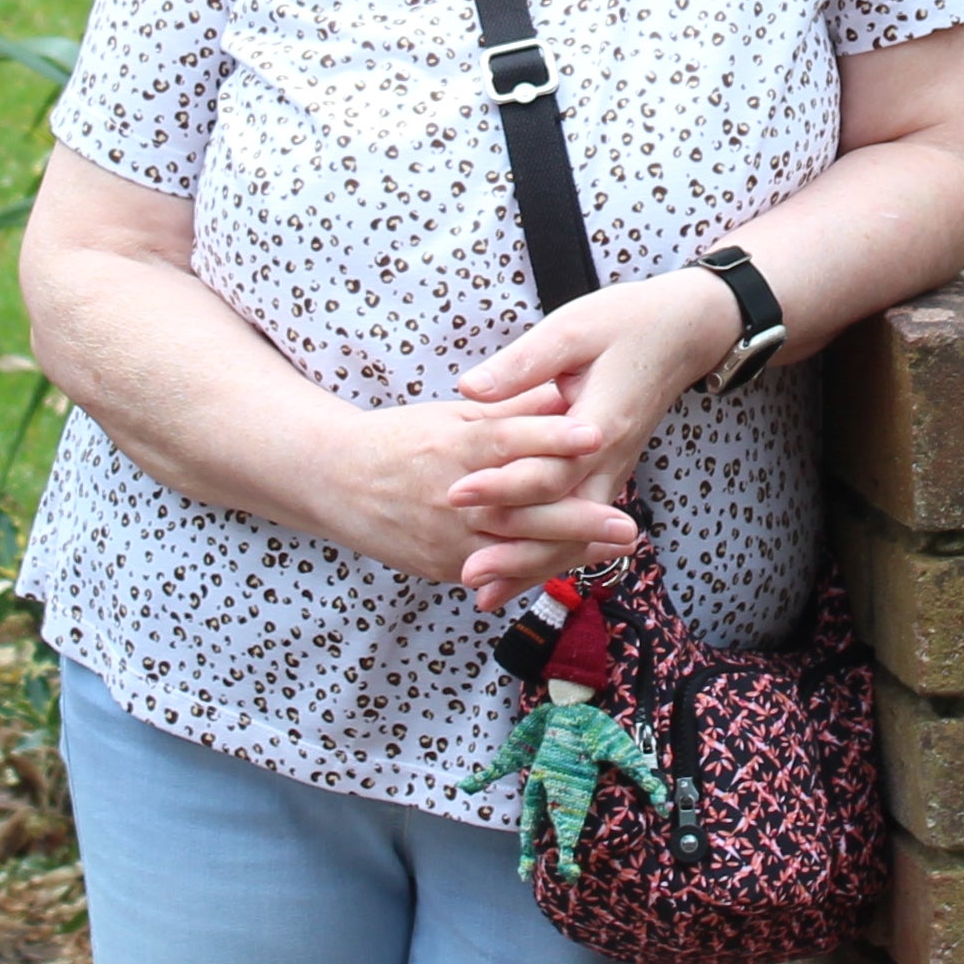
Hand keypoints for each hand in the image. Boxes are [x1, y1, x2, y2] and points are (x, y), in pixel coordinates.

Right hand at [311, 384, 619, 593]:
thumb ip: (507, 407)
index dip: (553, 438)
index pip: (508, 441)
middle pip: (520, 508)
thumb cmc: (402, 439)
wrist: (336, 481)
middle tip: (627, 523)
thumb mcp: (452, 414)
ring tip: (615, 547)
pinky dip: (537, 568)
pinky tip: (577, 563)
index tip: (595, 434)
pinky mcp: (441, 565)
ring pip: (515, 548)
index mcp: (453, 445)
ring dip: (569, 552)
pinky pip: (496, 572)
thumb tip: (561, 391)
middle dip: (578, 519)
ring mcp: (445, 537)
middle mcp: (451, 495)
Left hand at [446, 272, 733, 596]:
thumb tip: (471, 389)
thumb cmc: (626, 323)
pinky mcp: (606, 476)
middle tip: (467, 575)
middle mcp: (611, 460)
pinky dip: (546, 553)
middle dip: (516, 553)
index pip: (549, 471)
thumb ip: (523, 363)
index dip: (503, 485)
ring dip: (529, 566)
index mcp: (601, 423)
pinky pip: (577, 527)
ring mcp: (612, 473)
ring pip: (573, 536)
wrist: (684, 332)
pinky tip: (513, 575)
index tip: (456, 493)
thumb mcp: (572, 328)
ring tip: (483, 592)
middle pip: (564, 523)